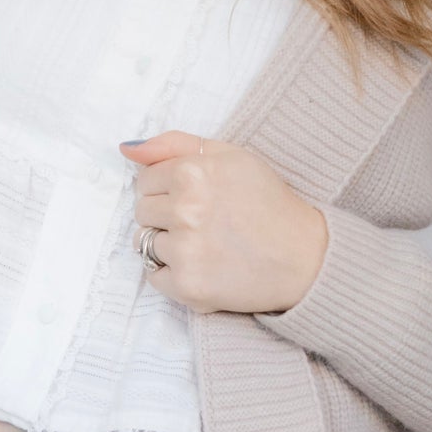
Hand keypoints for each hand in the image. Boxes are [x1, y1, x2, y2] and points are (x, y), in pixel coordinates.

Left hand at [121, 131, 329, 315]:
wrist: (304, 257)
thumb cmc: (267, 203)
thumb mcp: (230, 156)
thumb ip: (176, 145)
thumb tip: (126, 150)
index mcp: (192, 173)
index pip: (144, 180)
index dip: (167, 188)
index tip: (193, 198)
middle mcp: (185, 211)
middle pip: (141, 211)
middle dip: (164, 215)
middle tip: (201, 222)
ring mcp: (185, 251)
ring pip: (145, 244)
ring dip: (168, 245)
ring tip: (204, 244)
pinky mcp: (187, 287)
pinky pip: (153, 276)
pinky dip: (172, 274)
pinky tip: (202, 266)